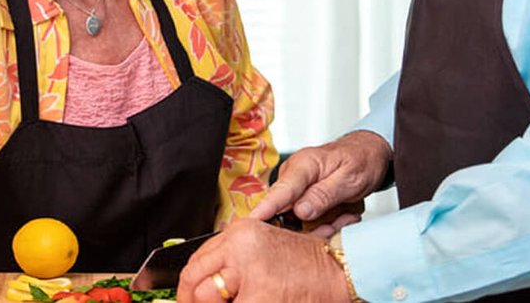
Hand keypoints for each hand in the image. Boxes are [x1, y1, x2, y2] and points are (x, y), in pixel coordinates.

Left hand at [176, 218, 350, 302]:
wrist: (342, 271)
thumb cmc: (309, 264)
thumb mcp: (264, 249)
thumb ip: (233, 263)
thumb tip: (204, 288)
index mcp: (239, 233)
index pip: (196, 261)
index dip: (188, 286)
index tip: (187, 299)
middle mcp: (239, 247)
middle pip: (194, 280)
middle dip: (190, 301)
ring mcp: (248, 273)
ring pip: (207, 299)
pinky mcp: (258, 298)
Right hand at [249, 131, 390, 237]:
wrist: (368, 155)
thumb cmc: (360, 160)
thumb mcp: (349, 179)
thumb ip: (324, 195)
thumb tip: (300, 211)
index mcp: (304, 165)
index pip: (280, 190)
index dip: (266, 208)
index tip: (253, 221)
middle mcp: (293, 175)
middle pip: (287, 212)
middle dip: (311, 224)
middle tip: (341, 220)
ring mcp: (295, 188)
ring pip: (297, 219)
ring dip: (322, 224)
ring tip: (346, 212)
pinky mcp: (299, 199)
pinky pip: (305, 220)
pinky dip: (323, 222)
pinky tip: (341, 214)